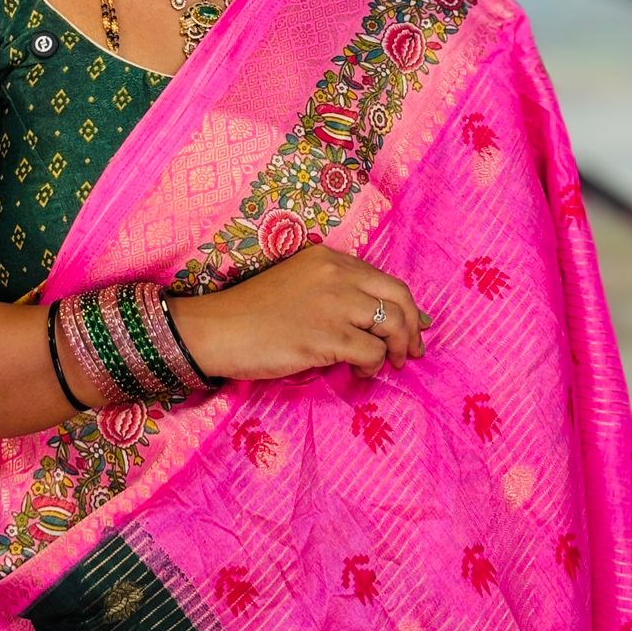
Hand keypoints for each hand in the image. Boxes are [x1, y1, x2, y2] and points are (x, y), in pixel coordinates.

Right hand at [166, 244, 427, 383]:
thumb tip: (376, 317)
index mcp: (330, 258)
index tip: (412, 327)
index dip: (405, 306)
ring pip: (393, 325)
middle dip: (412, 328)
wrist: (219, 329)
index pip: (385, 279)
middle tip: (411, 351)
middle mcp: (337, 275)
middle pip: (399, 298)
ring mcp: (334, 304)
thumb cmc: (252, 311)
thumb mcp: (299, 283)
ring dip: (395, 350)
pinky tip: (359, 372)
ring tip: (386, 365)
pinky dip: (373, 366)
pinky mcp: (327, 336)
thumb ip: (334, 290)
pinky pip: (372, 352)